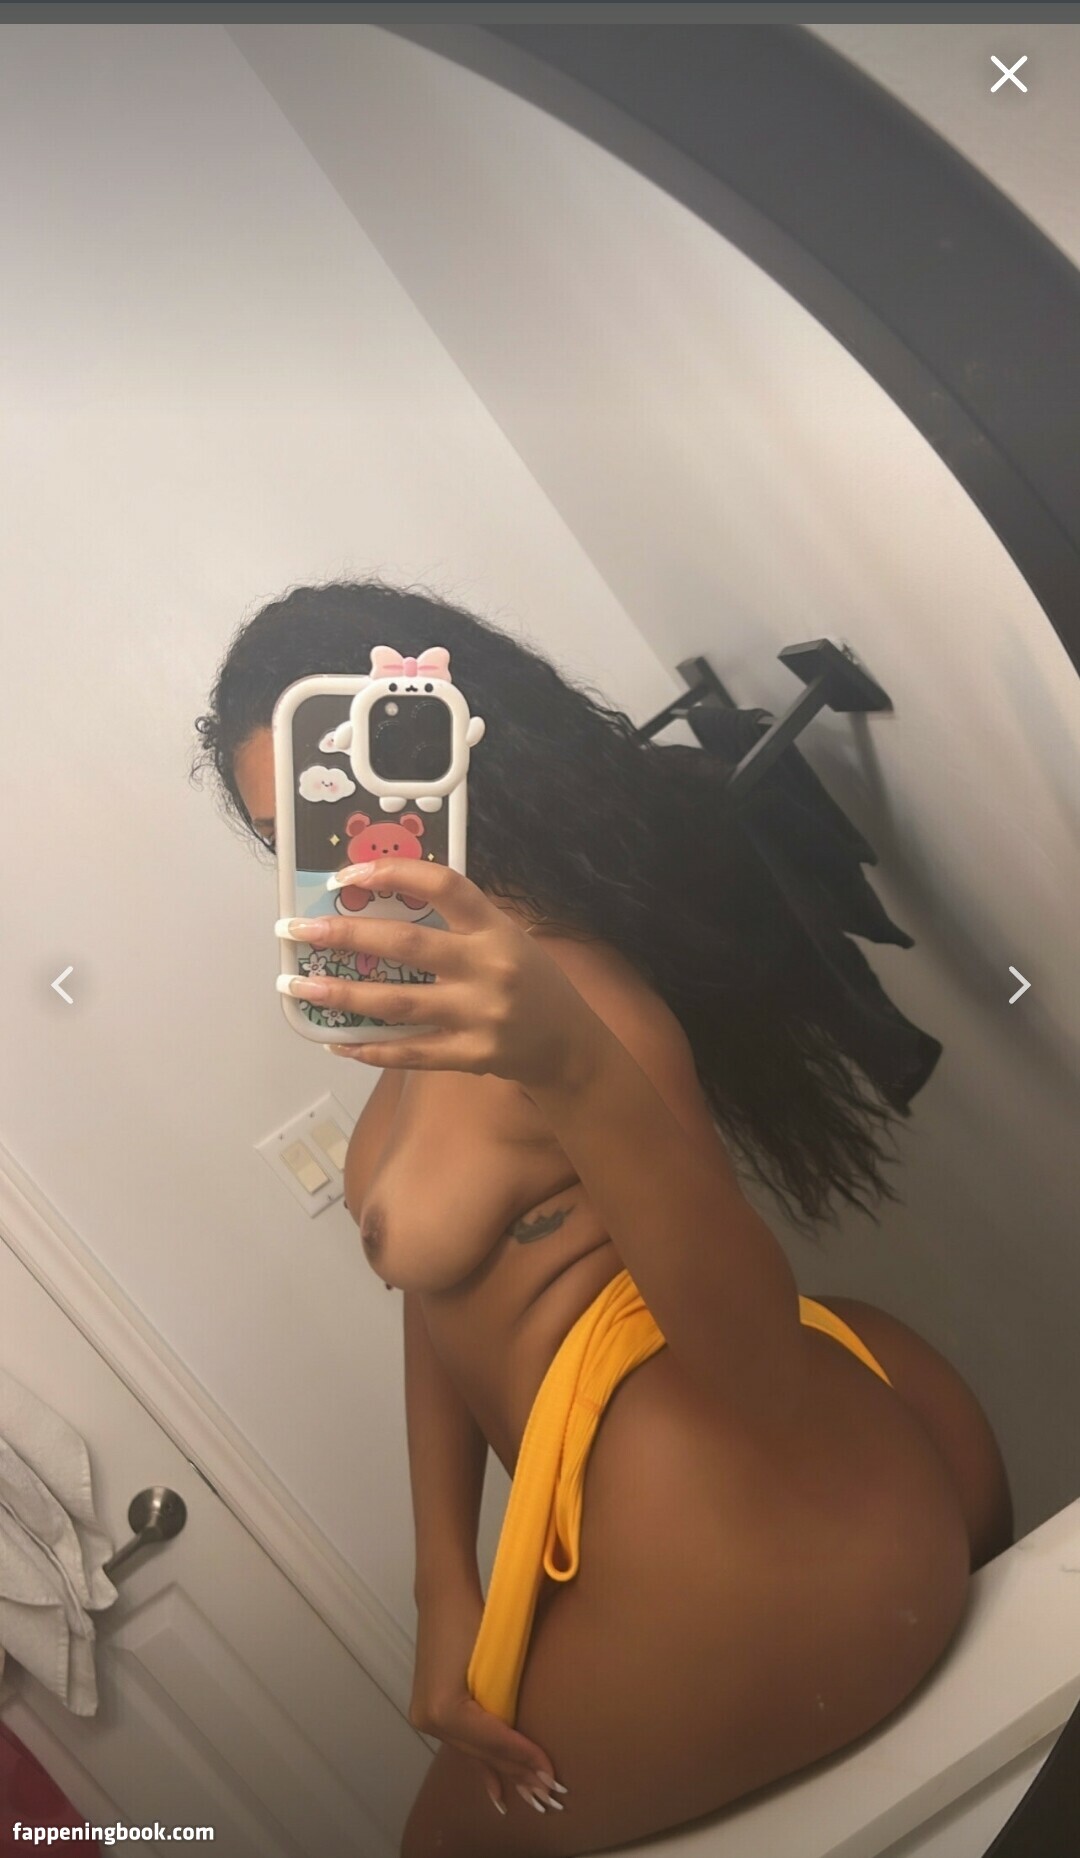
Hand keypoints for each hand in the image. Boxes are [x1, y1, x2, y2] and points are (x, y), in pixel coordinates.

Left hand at [278, 858, 598, 1089]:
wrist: (568, 1044)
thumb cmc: (530, 981)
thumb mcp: (507, 937)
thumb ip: (458, 923)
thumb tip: (381, 902)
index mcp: (495, 929)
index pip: (444, 885)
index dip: (395, 873)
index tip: (348, 874)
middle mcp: (488, 968)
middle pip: (407, 945)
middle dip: (345, 934)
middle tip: (298, 930)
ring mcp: (479, 1015)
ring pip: (397, 1003)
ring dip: (341, 996)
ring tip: (297, 989)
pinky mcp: (471, 1055)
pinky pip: (410, 1053)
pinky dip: (370, 1048)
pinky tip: (336, 1043)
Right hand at [410, 1588, 565, 1817]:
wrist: (444, 1594)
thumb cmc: (475, 1617)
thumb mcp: (497, 1659)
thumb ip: (509, 1701)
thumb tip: (535, 1737)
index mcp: (444, 1708)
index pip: (493, 1740)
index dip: (524, 1757)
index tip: (553, 1775)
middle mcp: (429, 1720)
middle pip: (482, 1751)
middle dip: (517, 1772)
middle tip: (549, 1795)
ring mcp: (425, 1718)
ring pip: (473, 1750)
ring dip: (503, 1772)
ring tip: (531, 1798)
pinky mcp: (429, 1711)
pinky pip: (462, 1743)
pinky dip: (481, 1763)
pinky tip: (496, 1792)